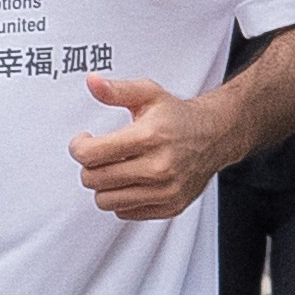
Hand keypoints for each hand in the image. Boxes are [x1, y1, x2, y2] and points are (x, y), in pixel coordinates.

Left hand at [69, 72, 231, 221]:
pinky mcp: (170, 206)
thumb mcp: (148, 94)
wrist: (215, 136)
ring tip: (115, 169)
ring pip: (105, 201)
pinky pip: (124, 212)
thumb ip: (116, 90)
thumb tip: (92, 82)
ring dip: (104, 186)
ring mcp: (165, 190)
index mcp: (149, 137)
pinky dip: (122, 199)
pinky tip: (132, 181)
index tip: (84, 142)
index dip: (79, 147)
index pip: (91, 155)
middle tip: (100, 155)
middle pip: (94, 180)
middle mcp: (159, 167)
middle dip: (89, 166)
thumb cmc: (177, 116)